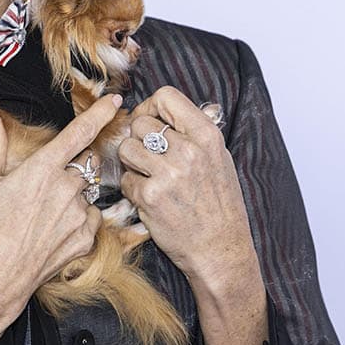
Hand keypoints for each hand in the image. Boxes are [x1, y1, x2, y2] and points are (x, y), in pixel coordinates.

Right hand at [0, 93, 120, 323]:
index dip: (100, 113)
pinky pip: (90, 219)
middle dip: (69, 170)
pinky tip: (52, 230)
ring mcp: (78, 217)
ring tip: (41, 216)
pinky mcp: (84, 241)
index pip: (79, 133)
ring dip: (72, 197)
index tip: (116, 101)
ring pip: (86, 194)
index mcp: (41, 170)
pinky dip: (78, 220)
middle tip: (41, 190)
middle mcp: (66, 191)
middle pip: (82, 166)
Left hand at [118, 87, 258, 286]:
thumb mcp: (218, 158)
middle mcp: (188, 150)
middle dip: (138, 139)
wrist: (220, 248)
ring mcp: (168, 174)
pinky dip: (131, 188)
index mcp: (207, 135)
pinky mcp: (150, 197)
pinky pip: (125, 179)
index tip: (149, 121)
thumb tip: (160, 112)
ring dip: (131, 162)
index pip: (165, 97)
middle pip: (140, 123)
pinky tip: (149, 198)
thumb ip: (193, 133)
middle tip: (149, 158)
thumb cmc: (219, 205)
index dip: (150, 107)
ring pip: (126, 148)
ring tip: (148, 176)